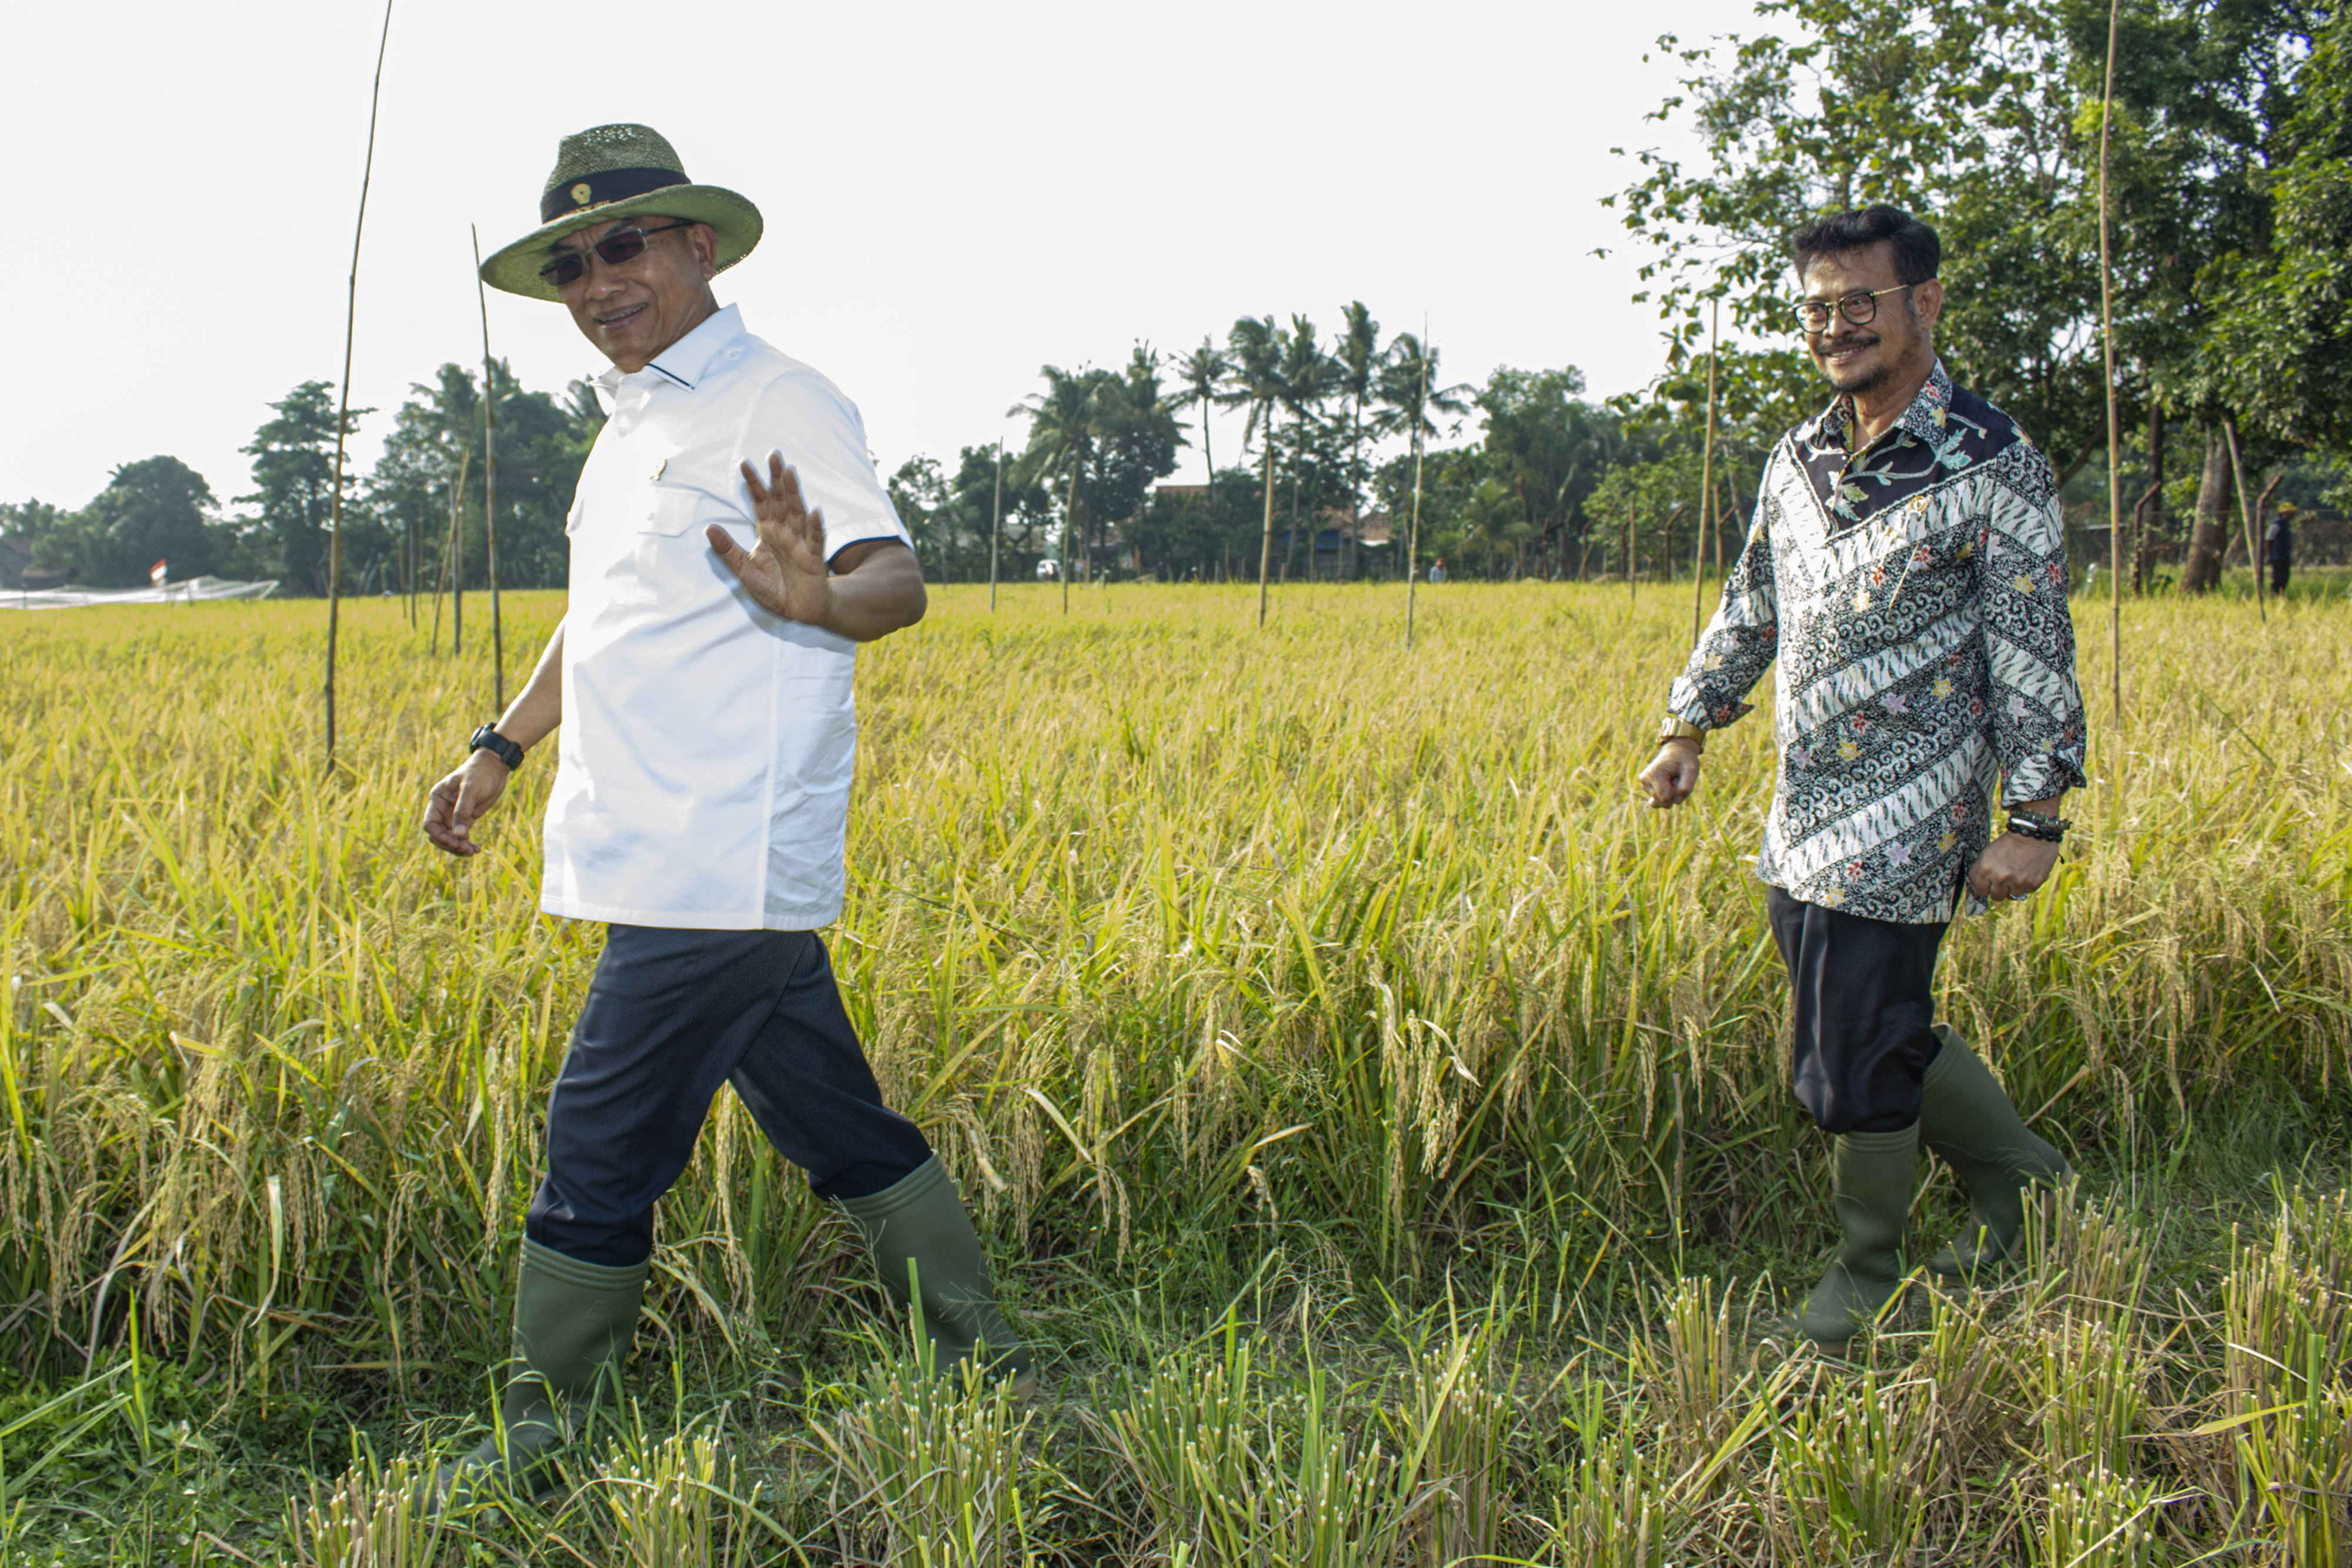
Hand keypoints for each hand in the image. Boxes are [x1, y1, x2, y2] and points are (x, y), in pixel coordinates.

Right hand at [422, 750, 511, 856]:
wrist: (494, 768)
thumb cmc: (480, 773)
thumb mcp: (471, 789)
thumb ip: (463, 811)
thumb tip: (458, 835)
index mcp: (438, 799)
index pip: (430, 823)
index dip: (439, 836)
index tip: (454, 842)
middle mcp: (443, 809)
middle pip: (438, 834)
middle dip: (449, 844)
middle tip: (466, 849)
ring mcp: (453, 815)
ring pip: (450, 838)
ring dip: (458, 848)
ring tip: (472, 852)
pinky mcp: (466, 819)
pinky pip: (462, 836)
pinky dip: (467, 844)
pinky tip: (476, 849)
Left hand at [711, 454, 834, 624]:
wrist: (798, 612)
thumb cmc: (774, 589)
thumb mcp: (744, 571)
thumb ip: (728, 550)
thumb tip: (707, 528)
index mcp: (768, 532)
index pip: (760, 503)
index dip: (753, 484)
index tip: (744, 462)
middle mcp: (785, 533)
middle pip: (781, 501)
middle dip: (776, 478)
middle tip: (774, 455)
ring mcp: (800, 544)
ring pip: (797, 513)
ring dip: (794, 493)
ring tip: (790, 472)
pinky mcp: (812, 559)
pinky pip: (814, 540)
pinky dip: (814, 527)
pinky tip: (813, 512)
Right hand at [1638, 740, 1701, 807]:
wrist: (1676, 751)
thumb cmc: (1684, 760)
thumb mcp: (1691, 769)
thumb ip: (1687, 786)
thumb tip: (1677, 801)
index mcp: (1654, 774)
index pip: (1667, 798)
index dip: (1677, 791)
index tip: (1678, 778)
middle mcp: (1645, 779)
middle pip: (1663, 802)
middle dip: (1674, 793)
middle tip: (1676, 778)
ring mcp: (1643, 783)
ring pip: (1661, 802)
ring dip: (1671, 793)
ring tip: (1672, 778)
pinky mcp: (1645, 786)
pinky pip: (1659, 799)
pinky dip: (1666, 792)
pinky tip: (1667, 780)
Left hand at [1968, 831, 2060, 903]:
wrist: (2032, 835)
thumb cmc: (2008, 843)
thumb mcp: (1987, 854)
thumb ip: (1979, 871)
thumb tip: (1976, 885)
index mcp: (1986, 870)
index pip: (1980, 891)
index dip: (1985, 887)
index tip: (1989, 885)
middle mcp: (2001, 878)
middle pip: (1996, 896)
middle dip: (1999, 889)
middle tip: (2004, 879)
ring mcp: (2018, 883)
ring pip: (2011, 896)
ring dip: (2013, 888)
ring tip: (2017, 873)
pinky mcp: (2033, 884)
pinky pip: (2026, 892)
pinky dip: (2026, 885)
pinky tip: (2027, 872)